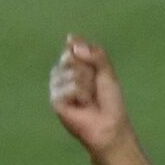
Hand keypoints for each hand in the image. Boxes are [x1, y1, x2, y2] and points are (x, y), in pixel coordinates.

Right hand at [49, 35, 130, 157]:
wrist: (109, 125)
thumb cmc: (110, 101)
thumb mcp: (107, 71)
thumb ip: (94, 53)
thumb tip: (71, 39)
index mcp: (72, 64)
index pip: (74, 45)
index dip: (88, 54)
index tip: (96, 69)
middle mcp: (61, 72)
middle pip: (71, 56)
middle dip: (89, 71)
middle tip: (94, 87)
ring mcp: (56, 86)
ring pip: (72, 72)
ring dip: (87, 85)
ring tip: (89, 99)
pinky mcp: (55, 100)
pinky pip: (70, 86)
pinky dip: (81, 95)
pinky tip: (82, 106)